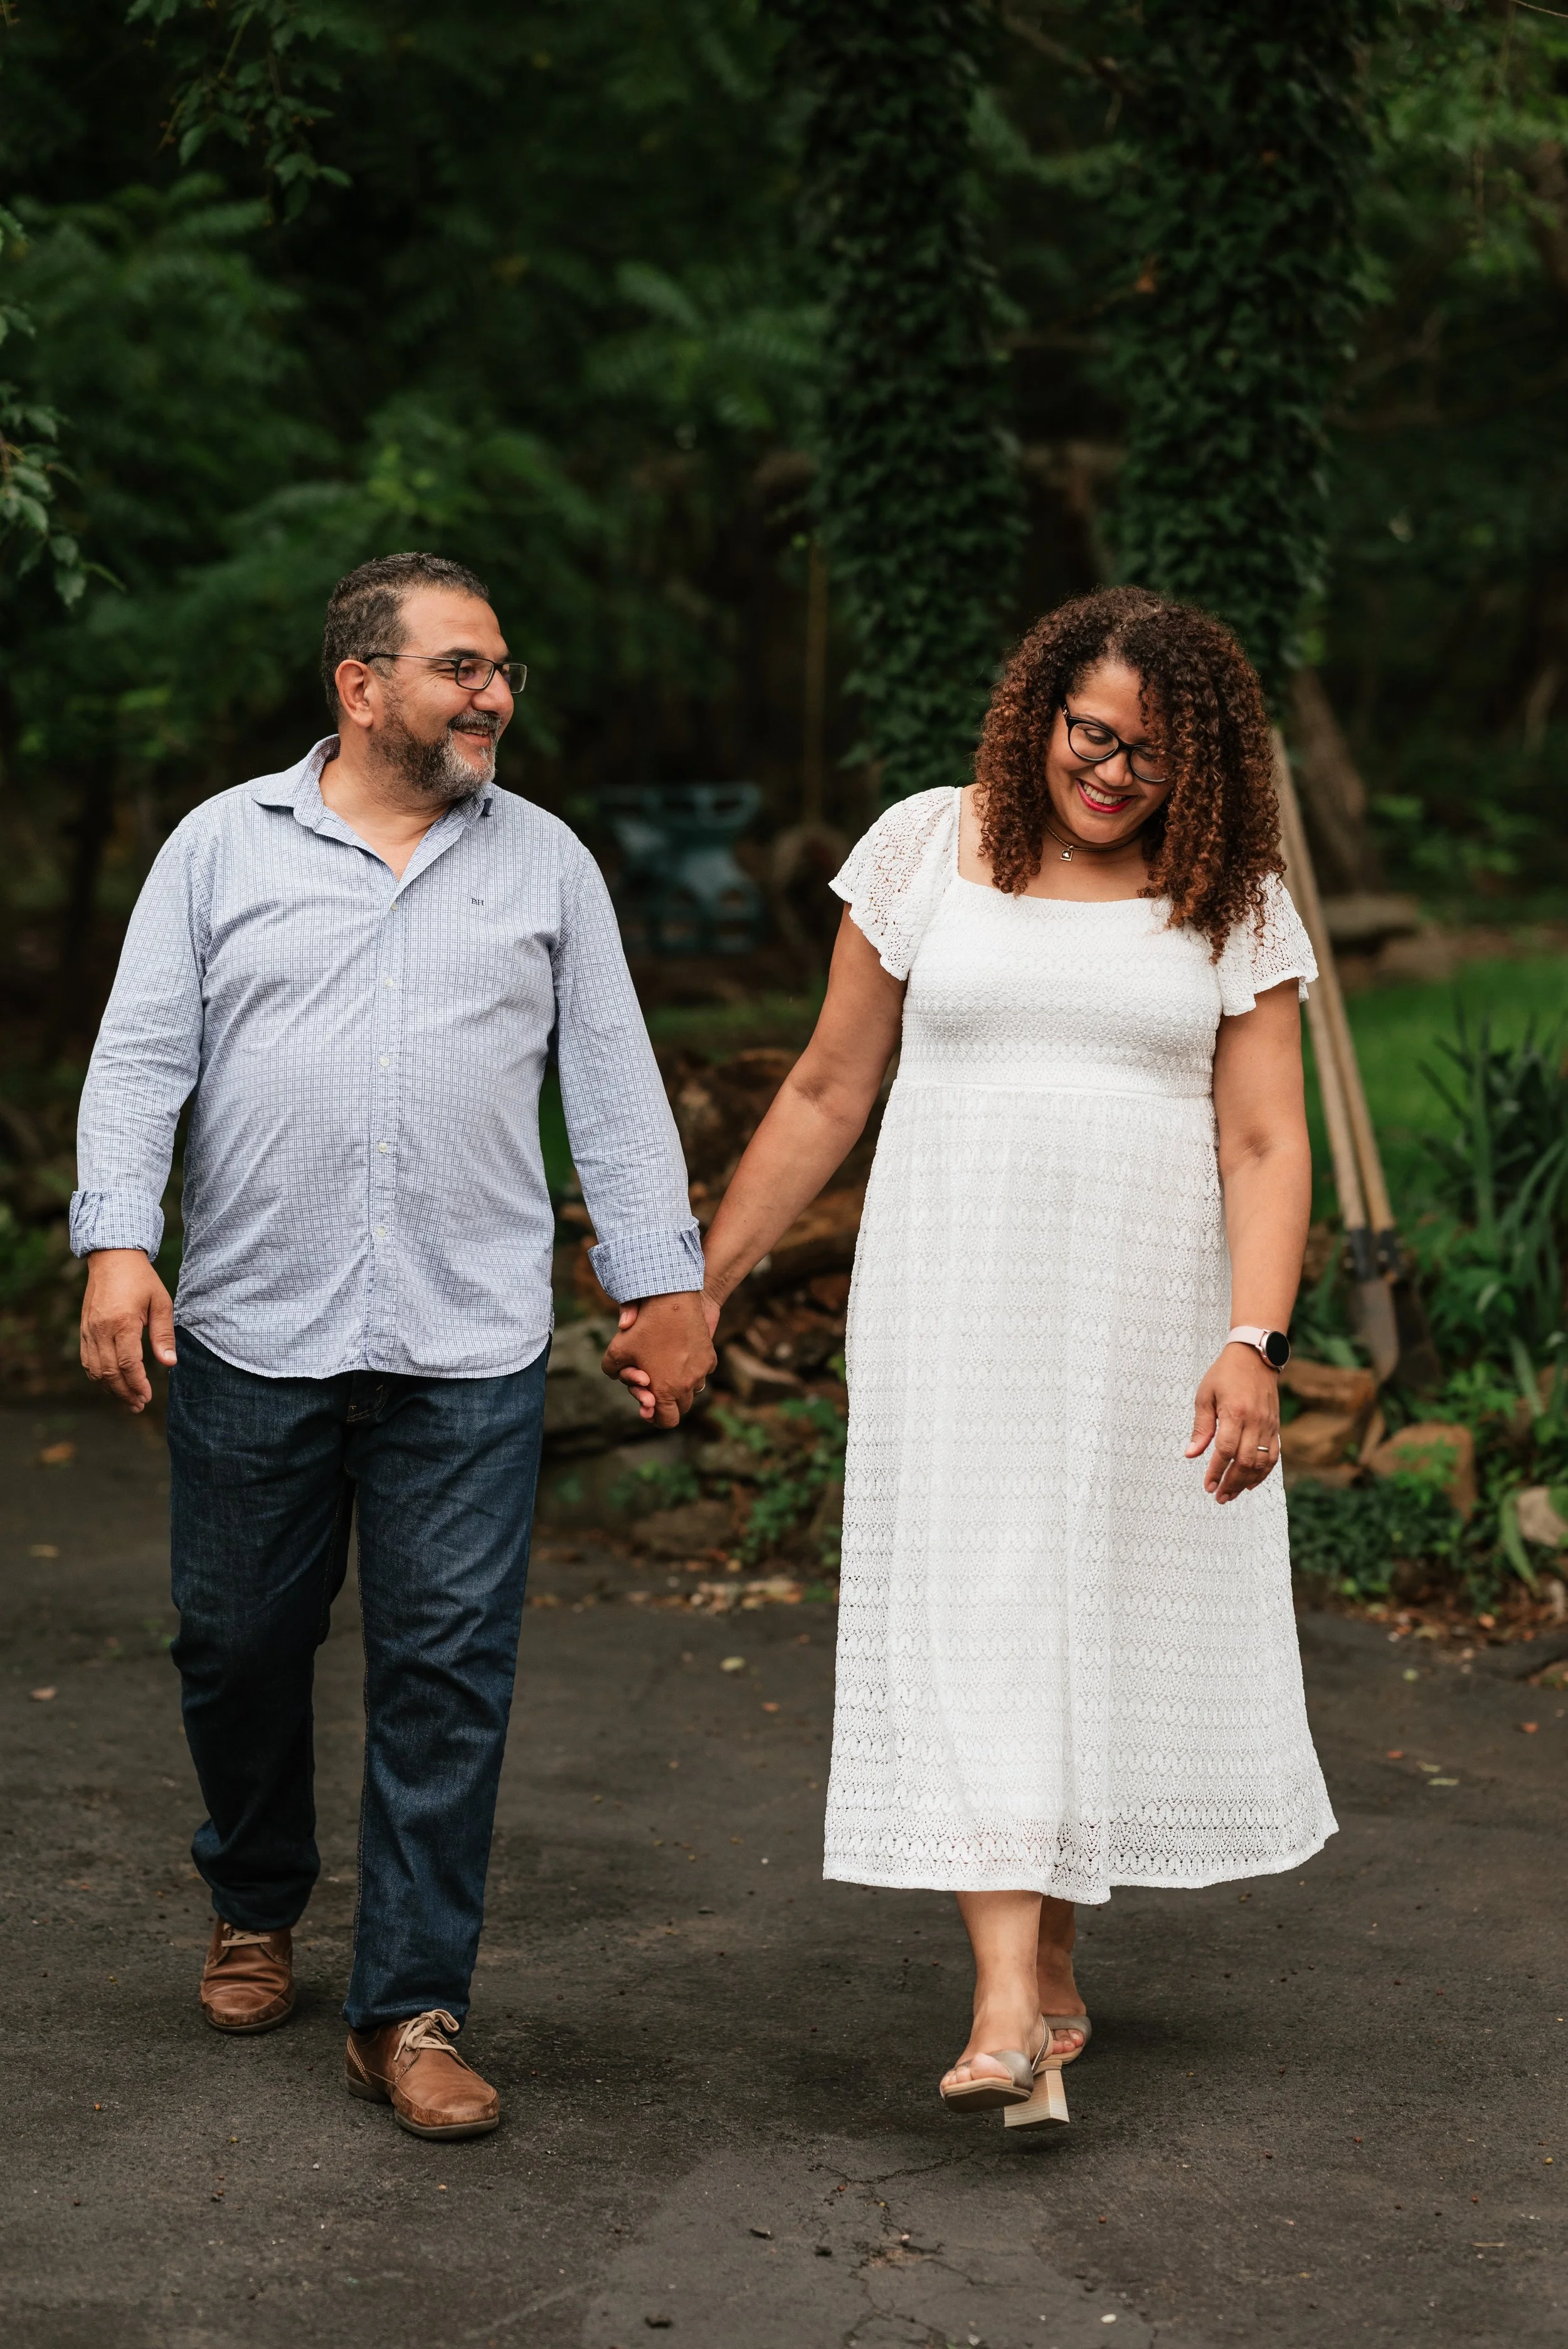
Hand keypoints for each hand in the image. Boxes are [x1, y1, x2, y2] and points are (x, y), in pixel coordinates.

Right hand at [80, 1248, 176, 1412]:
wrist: (112, 1258)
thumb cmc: (141, 1280)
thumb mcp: (161, 1303)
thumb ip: (163, 1335)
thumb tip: (169, 1364)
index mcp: (122, 1322)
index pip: (127, 1364)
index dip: (137, 1384)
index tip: (147, 1397)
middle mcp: (101, 1329)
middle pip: (109, 1372)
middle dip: (124, 1393)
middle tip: (139, 1405)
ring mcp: (88, 1330)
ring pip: (95, 1370)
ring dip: (110, 1389)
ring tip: (127, 1400)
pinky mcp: (83, 1330)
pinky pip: (87, 1361)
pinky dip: (98, 1376)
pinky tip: (111, 1384)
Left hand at [600, 1290, 717, 1428]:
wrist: (672, 1301)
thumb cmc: (642, 1327)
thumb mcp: (616, 1349)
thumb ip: (611, 1369)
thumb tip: (615, 1376)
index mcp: (665, 1391)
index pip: (667, 1421)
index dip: (656, 1418)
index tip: (649, 1407)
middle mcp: (687, 1386)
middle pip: (681, 1408)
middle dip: (668, 1402)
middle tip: (655, 1387)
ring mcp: (701, 1372)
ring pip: (693, 1390)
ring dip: (681, 1386)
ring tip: (667, 1368)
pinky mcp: (710, 1356)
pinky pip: (702, 1372)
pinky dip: (693, 1369)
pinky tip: (680, 1354)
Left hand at [1185, 1342, 1280, 1503]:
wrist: (1256, 1357)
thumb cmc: (1225, 1374)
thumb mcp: (1205, 1396)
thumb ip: (1201, 1427)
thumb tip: (1191, 1455)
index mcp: (1235, 1413)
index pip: (1226, 1451)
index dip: (1216, 1471)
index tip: (1207, 1486)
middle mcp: (1255, 1422)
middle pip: (1245, 1462)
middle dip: (1231, 1483)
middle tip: (1219, 1497)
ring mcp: (1268, 1426)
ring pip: (1261, 1463)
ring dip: (1246, 1482)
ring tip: (1231, 1494)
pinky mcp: (1275, 1427)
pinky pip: (1273, 1456)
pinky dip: (1263, 1473)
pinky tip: (1250, 1483)